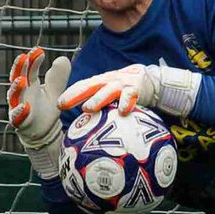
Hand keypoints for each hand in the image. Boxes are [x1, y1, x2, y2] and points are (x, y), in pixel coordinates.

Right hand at [7, 47, 71, 150]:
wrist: (44, 131)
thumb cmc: (46, 107)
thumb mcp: (55, 90)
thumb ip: (58, 76)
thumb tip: (63, 58)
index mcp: (29, 84)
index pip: (29, 69)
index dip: (32, 60)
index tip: (38, 50)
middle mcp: (21, 94)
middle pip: (17, 78)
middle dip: (20, 68)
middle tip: (24, 57)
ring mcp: (18, 107)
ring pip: (14, 96)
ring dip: (16, 88)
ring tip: (22, 80)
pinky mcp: (19, 122)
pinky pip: (17, 117)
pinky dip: (20, 112)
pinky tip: (25, 106)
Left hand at [59, 62, 201, 117]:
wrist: (155, 81)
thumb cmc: (130, 93)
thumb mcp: (114, 97)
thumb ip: (102, 110)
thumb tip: (86, 132)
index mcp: (103, 83)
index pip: (83, 86)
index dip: (70, 94)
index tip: (59, 104)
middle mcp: (111, 81)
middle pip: (90, 85)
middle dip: (76, 93)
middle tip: (63, 104)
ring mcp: (124, 83)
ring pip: (108, 90)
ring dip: (98, 98)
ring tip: (88, 108)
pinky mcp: (137, 87)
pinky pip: (131, 95)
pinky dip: (126, 102)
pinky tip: (122, 112)